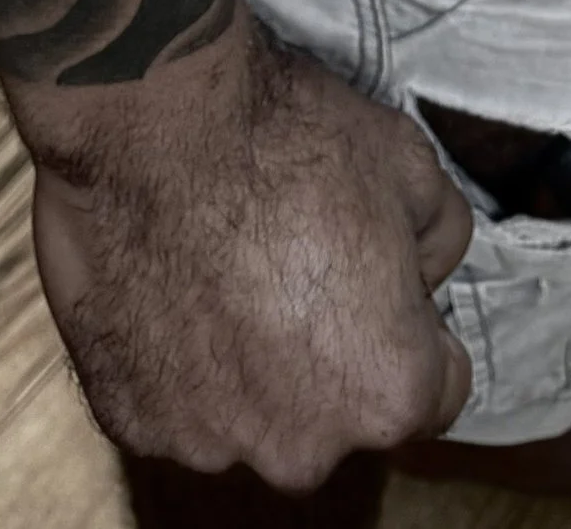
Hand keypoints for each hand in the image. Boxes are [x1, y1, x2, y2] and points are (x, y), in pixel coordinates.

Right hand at [21, 20, 473, 490]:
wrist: (146, 120)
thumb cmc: (283, 141)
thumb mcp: (410, 163)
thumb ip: (440, 239)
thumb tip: (422, 273)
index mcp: (386, 395)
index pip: (438, 388)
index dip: (414, 321)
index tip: (379, 275)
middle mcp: (300, 449)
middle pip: (337, 411)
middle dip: (329, 353)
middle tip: (294, 262)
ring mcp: (206, 444)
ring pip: (251, 413)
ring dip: (248, 363)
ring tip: (221, 267)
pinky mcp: (129, 418)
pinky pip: (172, 400)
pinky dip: (175, 356)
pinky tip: (169, 282)